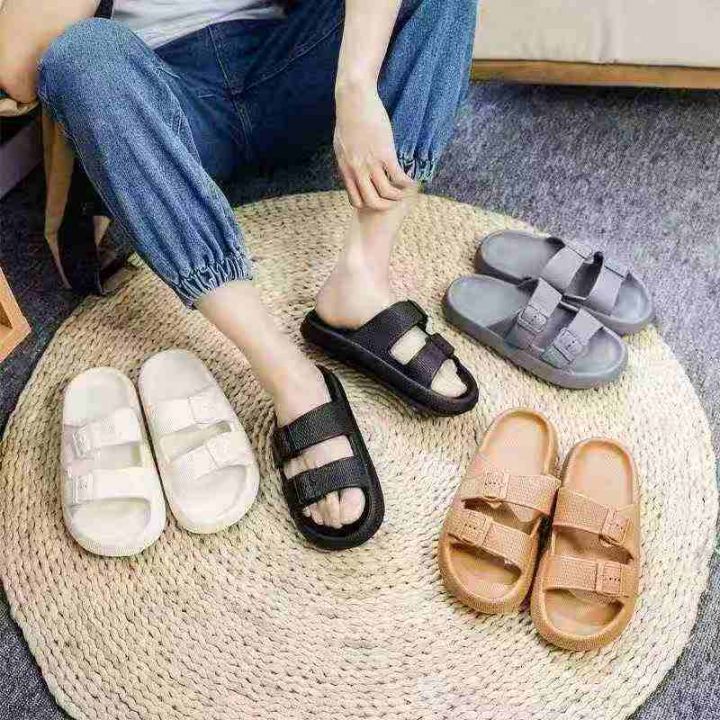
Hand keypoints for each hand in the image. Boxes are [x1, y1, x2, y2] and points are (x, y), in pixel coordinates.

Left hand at [334, 80, 414, 209]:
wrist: (353, 99)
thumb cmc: (347, 118)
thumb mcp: (341, 145)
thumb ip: (346, 160)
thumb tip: (351, 168)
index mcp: (346, 169)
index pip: (356, 200)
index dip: (368, 204)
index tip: (378, 198)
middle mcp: (357, 170)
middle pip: (372, 201)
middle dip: (385, 205)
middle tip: (394, 200)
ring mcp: (371, 162)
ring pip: (387, 192)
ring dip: (399, 195)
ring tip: (405, 190)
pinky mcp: (385, 153)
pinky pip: (398, 176)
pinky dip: (407, 182)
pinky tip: (411, 179)